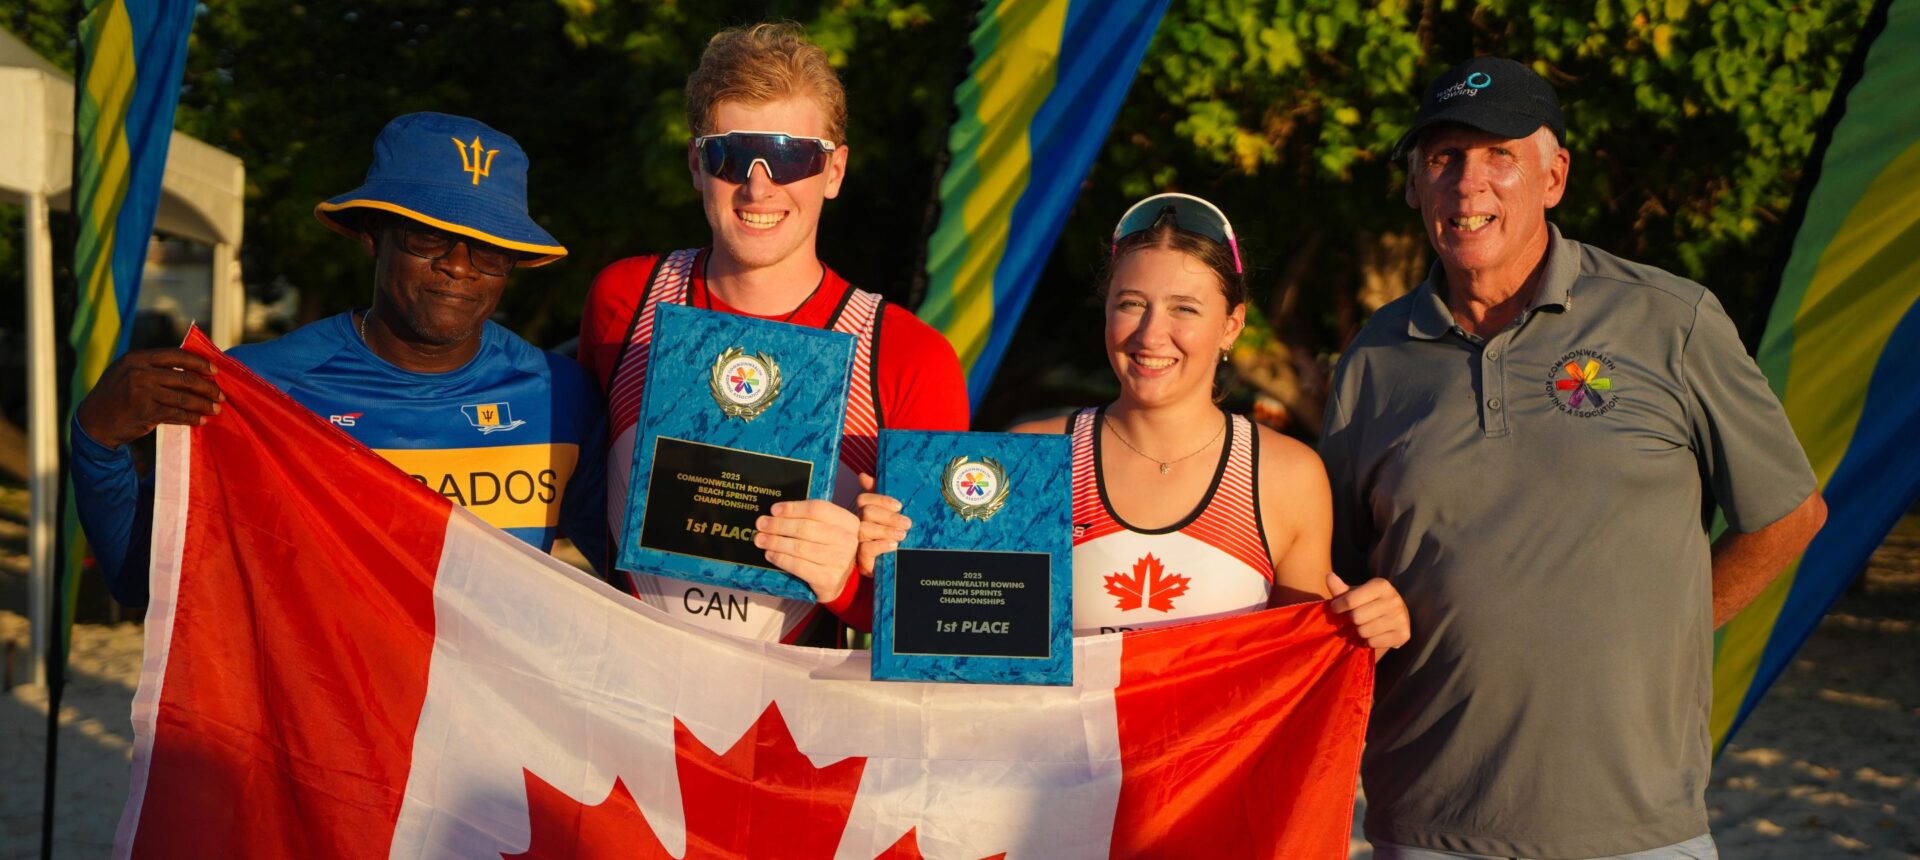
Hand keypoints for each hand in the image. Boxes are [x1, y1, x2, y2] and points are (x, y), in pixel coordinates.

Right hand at [75, 348, 222, 447]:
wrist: (93, 422)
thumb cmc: (115, 396)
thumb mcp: (127, 373)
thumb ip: (152, 368)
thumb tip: (190, 368)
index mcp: (136, 358)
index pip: (175, 355)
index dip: (198, 362)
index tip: (215, 370)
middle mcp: (139, 372)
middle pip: (184, 378)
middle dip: (207, 387)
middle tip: (221, 395)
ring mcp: (142, 392)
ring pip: (183, 398)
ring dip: (204, 405)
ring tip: (216, 409)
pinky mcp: (145, 411)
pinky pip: (176, 414)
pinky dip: (191, 418)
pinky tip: (201, 420)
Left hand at [754, 499, 858, 601]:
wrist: (840, 580)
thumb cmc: (829, 549)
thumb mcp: (828, 529)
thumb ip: (809, 518)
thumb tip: (776, 513)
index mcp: (848, 522)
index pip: (817, 509)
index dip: (793, 508)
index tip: (774, 510)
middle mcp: (847, 540)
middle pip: (806, 528)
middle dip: (778, 525)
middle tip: (761, 524)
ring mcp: (840, 560)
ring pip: (799, 547)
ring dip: (775, 542)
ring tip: (761, 539)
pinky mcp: (829, 578)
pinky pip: (798, 566)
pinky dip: (780, 559)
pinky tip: (770, 554)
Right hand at [854, 472, 909, 574]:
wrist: (899, 566)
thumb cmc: (894, 536)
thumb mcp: (892, 515)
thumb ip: (880, 495)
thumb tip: (862, 476)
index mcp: (864, 512)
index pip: (864, 499)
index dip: (881, 500)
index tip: (899, 505)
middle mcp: (858, 526)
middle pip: (866, 513)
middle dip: (888, 516)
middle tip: (907, 523)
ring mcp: (858, 543)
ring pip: (864, 530)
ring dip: (886, 530)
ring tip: (903, 534)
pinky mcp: (862, 561)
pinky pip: (865, 549)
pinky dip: (881, 545)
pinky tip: (894, 545)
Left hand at [1326, 572, 1409, 654]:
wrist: (1395, 617)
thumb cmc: (1369, 602)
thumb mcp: (1355, 593)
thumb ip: (1340, 589)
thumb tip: (1329, 577)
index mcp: (1381, 585)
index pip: (1350, 599)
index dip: (1338, 606)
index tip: (1335, 608)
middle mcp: (1394, 599)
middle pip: (1356, 617)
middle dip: (1350, 620)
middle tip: (1353, 619)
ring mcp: (1401, 617)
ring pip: (1364, 631)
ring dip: (1359, 631)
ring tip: (1363, 626)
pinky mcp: (1403, 634)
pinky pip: (1374, 642)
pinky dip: (1368, 642)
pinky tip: (1372, 635)